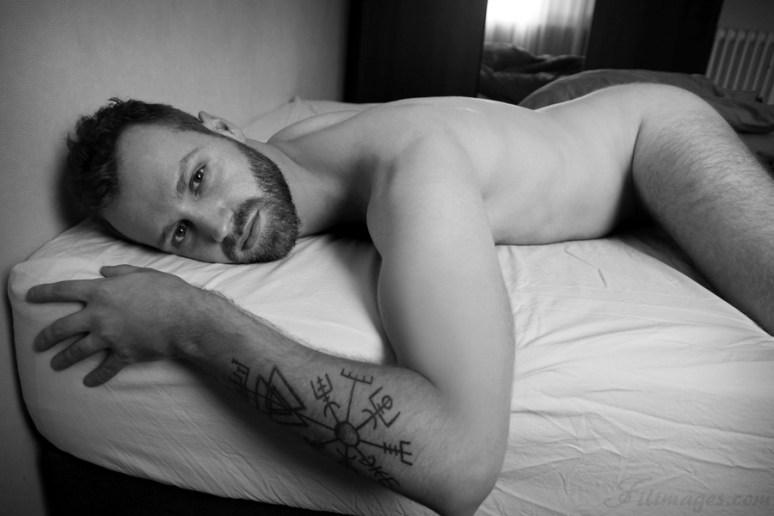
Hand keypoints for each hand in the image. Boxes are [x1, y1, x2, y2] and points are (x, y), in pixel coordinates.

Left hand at [27, 264, 208, 386]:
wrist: (185, 318)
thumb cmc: (167, 291)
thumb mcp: (143, 272)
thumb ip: (120, 271)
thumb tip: (105, 270)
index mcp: (101, 292)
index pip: (63, 290)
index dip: (43, 293)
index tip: (30, 296)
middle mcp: (98, 316)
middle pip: (62, 328)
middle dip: (46, 337)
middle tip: (37, 344)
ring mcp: (109, 337)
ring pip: (78, 351)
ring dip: (64, 359)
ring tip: (55, 365)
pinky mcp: (123, 354)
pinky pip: (105, 369)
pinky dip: (97, 377)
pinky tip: (89, 382)